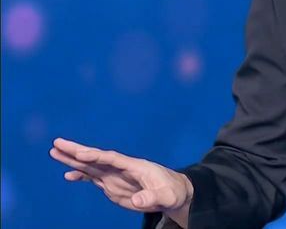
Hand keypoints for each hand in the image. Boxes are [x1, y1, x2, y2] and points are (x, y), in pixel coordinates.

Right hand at [49, 137, 193, 214]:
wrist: (173, 194)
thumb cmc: (172, 192)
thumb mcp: (166, 196)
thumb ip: (151, 197)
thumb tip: (137, 200)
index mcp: (135, 166)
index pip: (112, 158)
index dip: (97, 155)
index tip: (81, 153)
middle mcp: (122, 168)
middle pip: (97, 157)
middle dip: (77, 150)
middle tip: (57, 143)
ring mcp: (116, 175)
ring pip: (91, 165)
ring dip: (73, 160)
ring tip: (54, 152)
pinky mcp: (113, 184)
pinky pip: (93, 178)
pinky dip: (81, 176)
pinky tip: (68, 175)